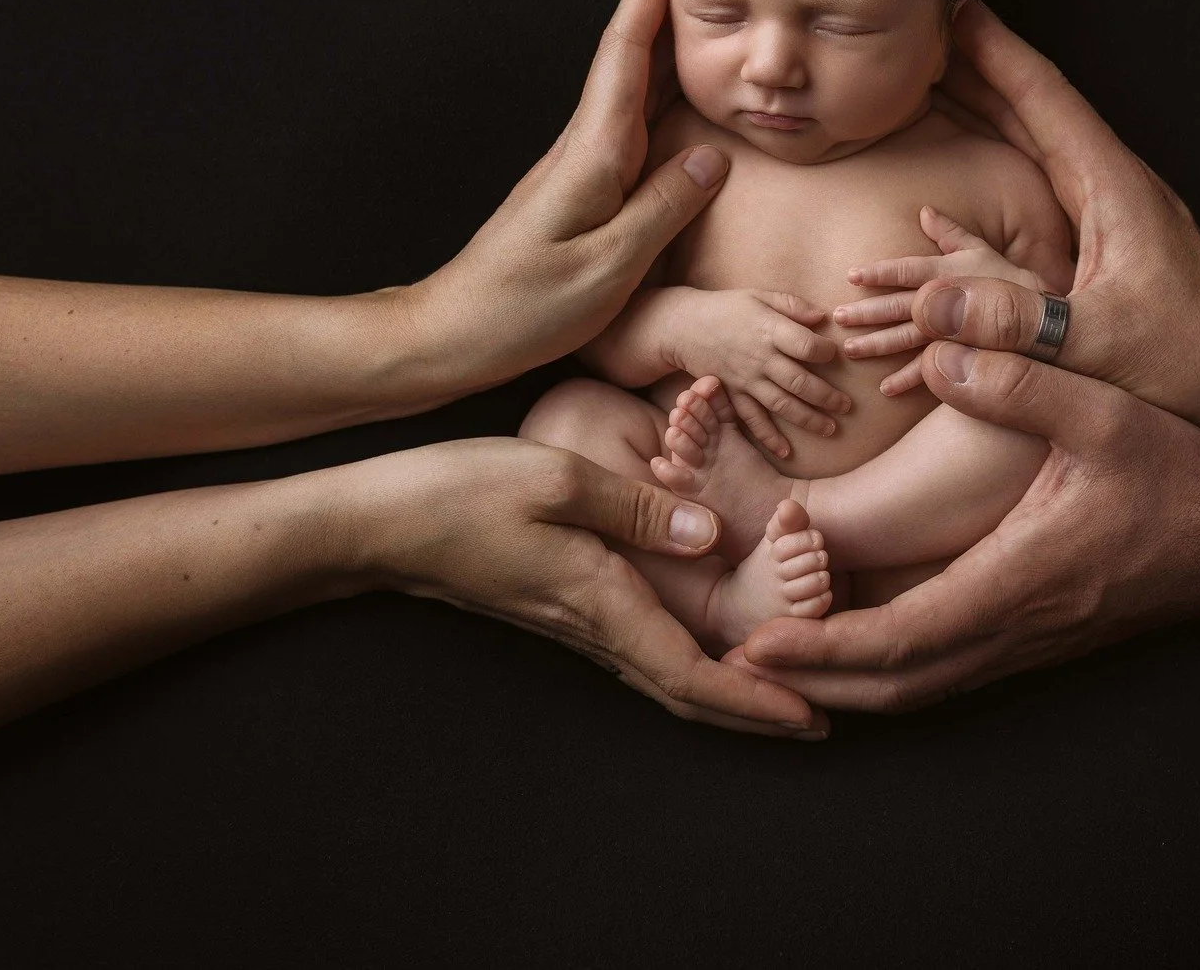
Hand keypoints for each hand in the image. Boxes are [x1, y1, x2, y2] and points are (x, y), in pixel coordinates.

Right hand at [347, 437, 824, 736]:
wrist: (377, 525)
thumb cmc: (457, 493)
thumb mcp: (552, 477)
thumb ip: (635, 506)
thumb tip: (710, 536)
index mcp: (600, 602)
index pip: (691, 674)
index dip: (757, 701)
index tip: (811, 718)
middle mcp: (593, 627)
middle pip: (686, 691)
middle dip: (756, 713)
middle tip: (822, 721)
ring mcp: (576, 624)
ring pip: (665, 675)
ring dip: (728, 692)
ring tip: (785, 691)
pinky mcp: (564, 609)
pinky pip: (641, 652)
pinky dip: (690, 663)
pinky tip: (712, 648)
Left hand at [393, 0, 732, 397]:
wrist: (453, 335)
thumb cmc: (523, 308)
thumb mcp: (608, 266)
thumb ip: (664, 207)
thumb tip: (714, 156)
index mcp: (592, 152)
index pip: (627, 51)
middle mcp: (585, 147)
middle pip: (632, 54)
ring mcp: (583, 167)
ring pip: (635, 86)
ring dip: (666, 37)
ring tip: (705, 2)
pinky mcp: (585, 191)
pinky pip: (635, 124)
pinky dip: (661, 91)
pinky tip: (682, 90)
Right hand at [667, 288, 850, 457]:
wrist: (684, 325)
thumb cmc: (727, 307)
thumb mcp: (760, 295)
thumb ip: (792, 305)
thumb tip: (823, 317)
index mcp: (769, 330)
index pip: (806, 346)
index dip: (826, 352)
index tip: (835, 355)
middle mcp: (759, 358)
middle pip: (799, 382)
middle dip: (827, 396)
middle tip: (847, 406)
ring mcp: (746, 380)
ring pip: (781, 404)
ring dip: (808, 419)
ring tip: (831, 428)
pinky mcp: (733, 394)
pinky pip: (751, 419)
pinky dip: (768, 437)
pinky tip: (786, 451)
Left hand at [734, 341, 1199, 710]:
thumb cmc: (1180, 479)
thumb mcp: (1103, 411)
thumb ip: (1020, 379)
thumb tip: (941, 348)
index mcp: (1015, 581)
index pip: (898, 638)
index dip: (820, 645)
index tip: (754, 642)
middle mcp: (1012, 628)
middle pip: (893, 685)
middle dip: (812, 681)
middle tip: (738, 666)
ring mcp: (1025, 640)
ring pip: (918, 686)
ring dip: (846, 681)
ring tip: (781, 661)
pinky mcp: (1035, 634)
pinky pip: (945, 670)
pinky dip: (889, 669)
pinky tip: (859, 644)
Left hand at [833, 206, 1046, 395]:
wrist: (1045, 318)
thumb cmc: (1007, 278)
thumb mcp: (980, 249)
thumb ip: (949, 232)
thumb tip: (923, 210)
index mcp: (948, 273)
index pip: (908, 270)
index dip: (880, 272)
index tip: (851, 275)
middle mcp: (948, 301)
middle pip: (900, 306)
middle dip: (866, 312)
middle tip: (836, 316)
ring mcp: (954, 332)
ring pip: (908, 339)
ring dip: (877, 345)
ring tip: (849, 350)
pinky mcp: (962, 356)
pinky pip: (932, 370)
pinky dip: (908, 380)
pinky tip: (884, 388)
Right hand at [899, 0, 1199, 468]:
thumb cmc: (1196, 366)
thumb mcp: (1098, 348)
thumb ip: (1017, 326)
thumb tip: (933, 302)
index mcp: (1113, 188)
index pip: (1044, 97)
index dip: (994, 49)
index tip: (951, 4)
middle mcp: (1114, 187)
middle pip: (1035, 105)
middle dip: (977, 62)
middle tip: (920, 29)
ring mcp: (1115, 212)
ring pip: (1040, 138)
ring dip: (989, 102)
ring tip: (936, 74)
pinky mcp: (1111, 243)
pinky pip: (1045, 176)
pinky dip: (1005, 149)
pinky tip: (982, 152)